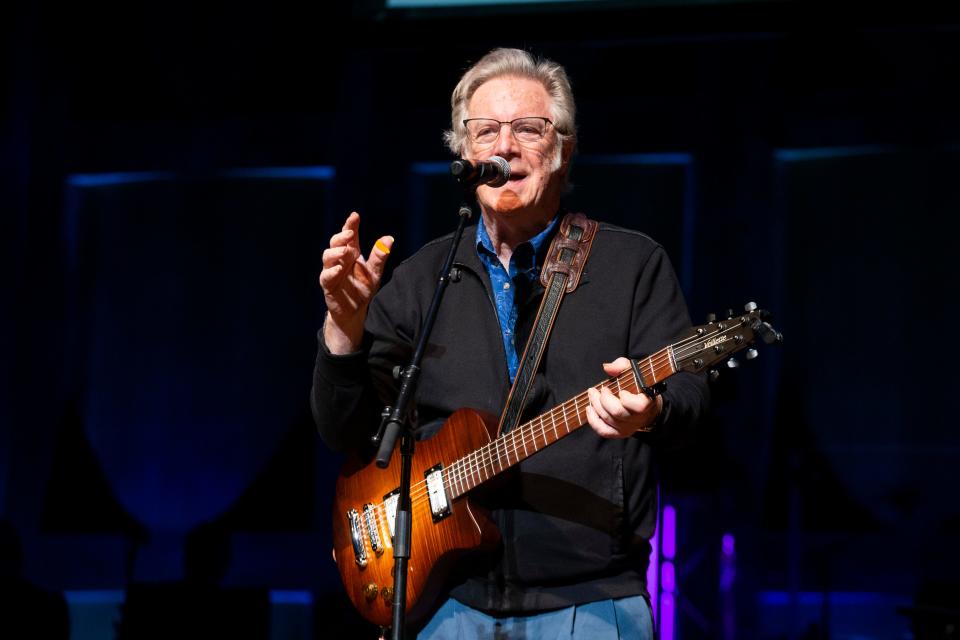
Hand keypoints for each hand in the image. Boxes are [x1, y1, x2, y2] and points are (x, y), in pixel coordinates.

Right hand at [320, 212, 392, 353]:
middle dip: (341, 236)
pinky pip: (326, 276)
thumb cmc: (362, 288)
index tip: (355, 216)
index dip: (350, 225)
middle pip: (336, 242)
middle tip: (350, 232)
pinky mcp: (328, 285)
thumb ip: (379, 256)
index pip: (349, 236)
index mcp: (351, 254)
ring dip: (335, 251)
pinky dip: (331, 271)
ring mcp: (332, 271)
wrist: (355, 311)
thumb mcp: (374, 272)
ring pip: (327, 257)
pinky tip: (339, 269)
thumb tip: (389, 238)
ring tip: (346, 250)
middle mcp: (340, 259)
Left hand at [586, 357, 662, 438]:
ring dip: (595, 405)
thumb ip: (622, 365)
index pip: (639, 406)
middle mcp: (638, 418)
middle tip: (598, 390)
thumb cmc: (638, 386)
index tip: (621, 390)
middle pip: (617, 412)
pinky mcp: (619, 433)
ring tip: (592, 394)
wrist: (646, 406)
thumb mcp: (634, 371)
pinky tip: (589, 409)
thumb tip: (607, 368)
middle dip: (603, 399)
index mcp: (647, 403)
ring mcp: (628, 427)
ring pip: (608, 420)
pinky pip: (604, 431)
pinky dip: (593, 420)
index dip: (626, 398)